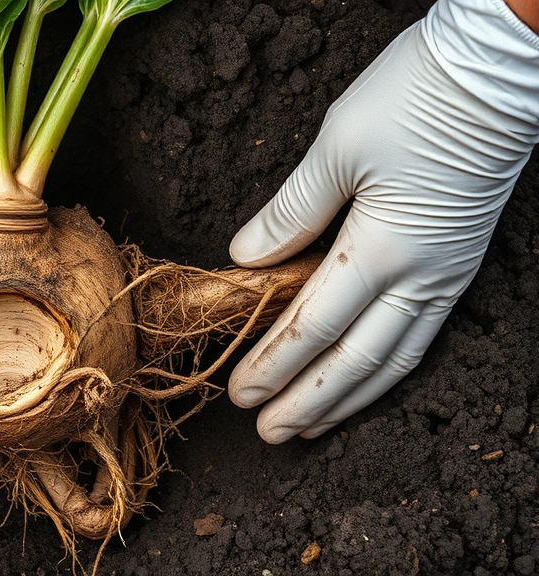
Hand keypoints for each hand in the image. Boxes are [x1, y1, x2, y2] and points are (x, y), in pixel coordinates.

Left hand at [228, 0, 538, 442]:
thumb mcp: (337, 147)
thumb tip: (244, 259)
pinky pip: (419, 339)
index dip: (274, 363)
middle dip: (307, 401)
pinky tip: (363, 385)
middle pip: (354, 360)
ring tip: (309, 427)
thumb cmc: (413, 99)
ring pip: (392, 361)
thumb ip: (290, 211)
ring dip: (346, 399)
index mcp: (381, 248)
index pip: (313, 325)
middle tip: (267, 434)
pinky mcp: (458, 269)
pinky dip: (385, 371)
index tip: (241, 392)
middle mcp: (419, 277)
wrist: (494, 75)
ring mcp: (444, 277)